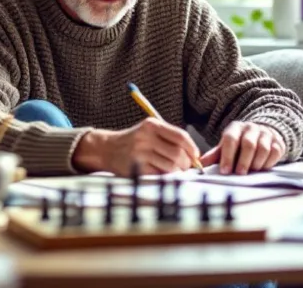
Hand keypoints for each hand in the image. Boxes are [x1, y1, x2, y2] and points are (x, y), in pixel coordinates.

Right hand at [72, 118, 200, 175]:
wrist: (107, 149)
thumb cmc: (134, 141)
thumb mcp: (149, 131)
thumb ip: (169, 138)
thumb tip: (194, 155)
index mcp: (151, 125)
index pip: (180, 136)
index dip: (192, 148)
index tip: (196, 156)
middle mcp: (145, 137)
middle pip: (177, 153)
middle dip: (186, 163)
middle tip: (186, 167)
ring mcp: (140, 153)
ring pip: (170, 166)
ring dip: (178, 172)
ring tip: (176, 172)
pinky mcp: (136, 167)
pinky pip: (159, 175)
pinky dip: (166, 177)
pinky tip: (164, 175)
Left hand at [200, 122, 285, 174]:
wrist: (261, 135)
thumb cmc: (239, 145)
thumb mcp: (226, 147)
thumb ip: (215, 155)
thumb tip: (200, 163)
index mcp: (235, 128)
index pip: (230, 139)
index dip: (227, 156)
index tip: (225, 171)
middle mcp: (251, 128)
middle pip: (248, 144)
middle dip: (243, 161)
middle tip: (239, 174)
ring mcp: (266, 134)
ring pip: (263, 148)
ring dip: (256, 163)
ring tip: (251, 172)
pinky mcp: (278, 142)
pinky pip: (275, 152)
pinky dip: (268, 162)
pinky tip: (262, 168)